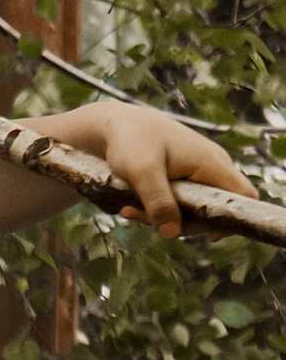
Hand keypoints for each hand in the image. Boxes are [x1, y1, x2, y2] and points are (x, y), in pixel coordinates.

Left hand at [48, 101, 251, 238]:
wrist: (115, 124)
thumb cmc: (132, 141)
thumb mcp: (142, 172)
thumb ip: (159, 202)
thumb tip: (171, 233)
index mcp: (212, 164)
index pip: (245, 196)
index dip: (234, 218)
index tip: (209, 235)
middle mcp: (211, 169)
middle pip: (216, 210)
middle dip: (184, 223)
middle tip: (148, 220)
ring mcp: (197, 173)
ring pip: (193, 210)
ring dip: (163, 217)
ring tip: (129, 211)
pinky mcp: (182, 179)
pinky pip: (178, 204)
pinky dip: (157, 210)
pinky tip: (129, 208)